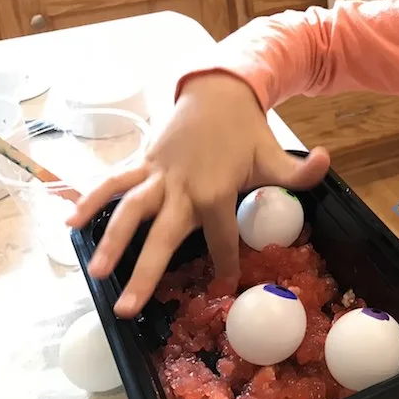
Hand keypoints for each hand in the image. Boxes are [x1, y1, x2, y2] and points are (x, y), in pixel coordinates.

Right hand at [67, 71, 329, 318]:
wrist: (218, 90)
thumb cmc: (247, 130)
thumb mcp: (275, 154)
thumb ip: (300, 171)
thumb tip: (328, 160)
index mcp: (216, 192)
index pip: (221, 239)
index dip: (223, 263)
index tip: (222, 285)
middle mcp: (182, 188)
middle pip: (162, 236)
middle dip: (145, 272)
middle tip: (128, 308)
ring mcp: (158, 175)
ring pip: (129, 211)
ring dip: (110, 241)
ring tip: (96, 273)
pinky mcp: (143, 163)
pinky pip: (113, 183)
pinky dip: (91, 200)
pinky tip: (70, 224)